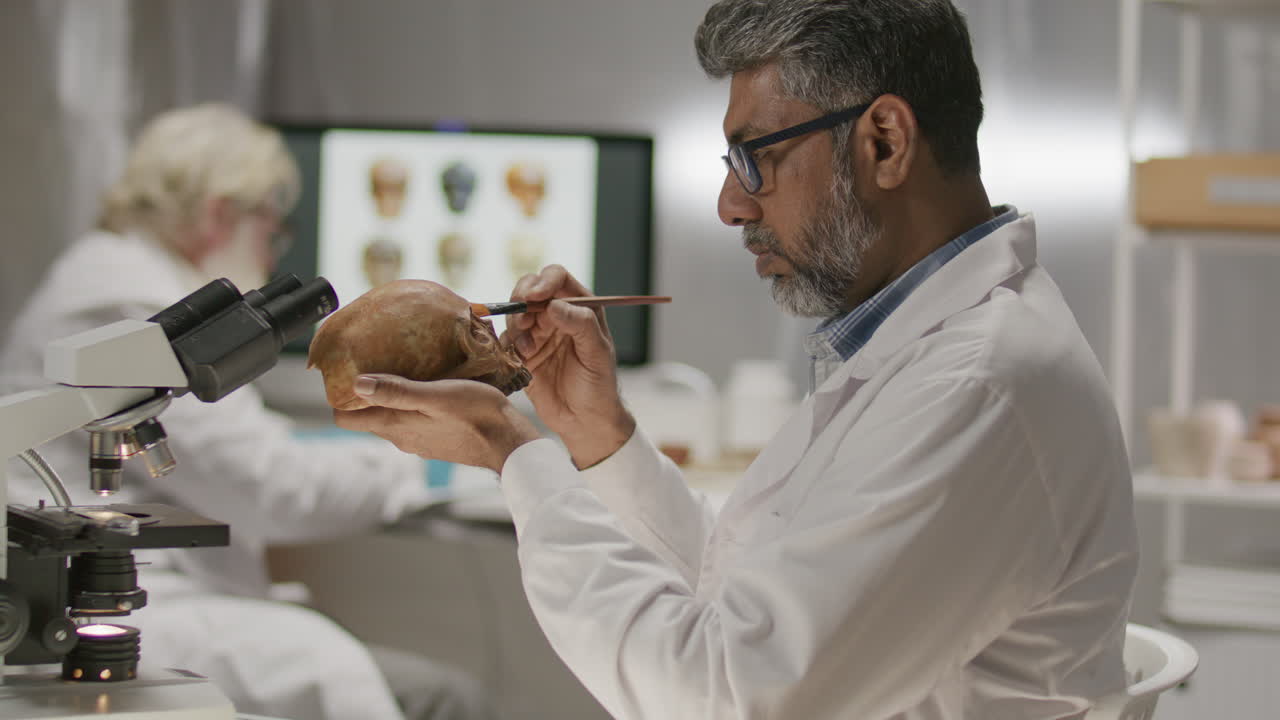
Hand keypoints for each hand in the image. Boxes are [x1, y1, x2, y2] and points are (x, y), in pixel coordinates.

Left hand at [332, 374, 541, 472]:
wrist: (508, 442)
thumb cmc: (476, 414)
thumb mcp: (436, 395)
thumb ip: (397, 391)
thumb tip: (356, 384)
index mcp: (395, 425)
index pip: (345, 419)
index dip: (340, 398)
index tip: (345, 374)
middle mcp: (401, 438)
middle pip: (366, 418)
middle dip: (363, 395)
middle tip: (372, 365)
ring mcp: (418, 442)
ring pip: (390, 419)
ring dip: (388, 400)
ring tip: (400, 372)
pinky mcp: (434, 442)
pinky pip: (411, 423)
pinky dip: (409, 407)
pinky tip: (425, 391)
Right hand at [505, 265, 634, 467]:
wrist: (584, 421)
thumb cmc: (599, 386)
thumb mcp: (597, 353)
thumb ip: (580, 324)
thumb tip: (554, 305)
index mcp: (580, 307)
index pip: (557, 278)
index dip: (543, 281)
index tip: (534, 296)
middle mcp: (557, 315)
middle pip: (529, 289)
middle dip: (521, 299)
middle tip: (524, 321)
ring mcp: (538, 333)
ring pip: (514, 313)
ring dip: (516, 325)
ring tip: (528, 348)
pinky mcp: (522, 353)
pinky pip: (505, 339)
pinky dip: (509, 345)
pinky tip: (522, 359)